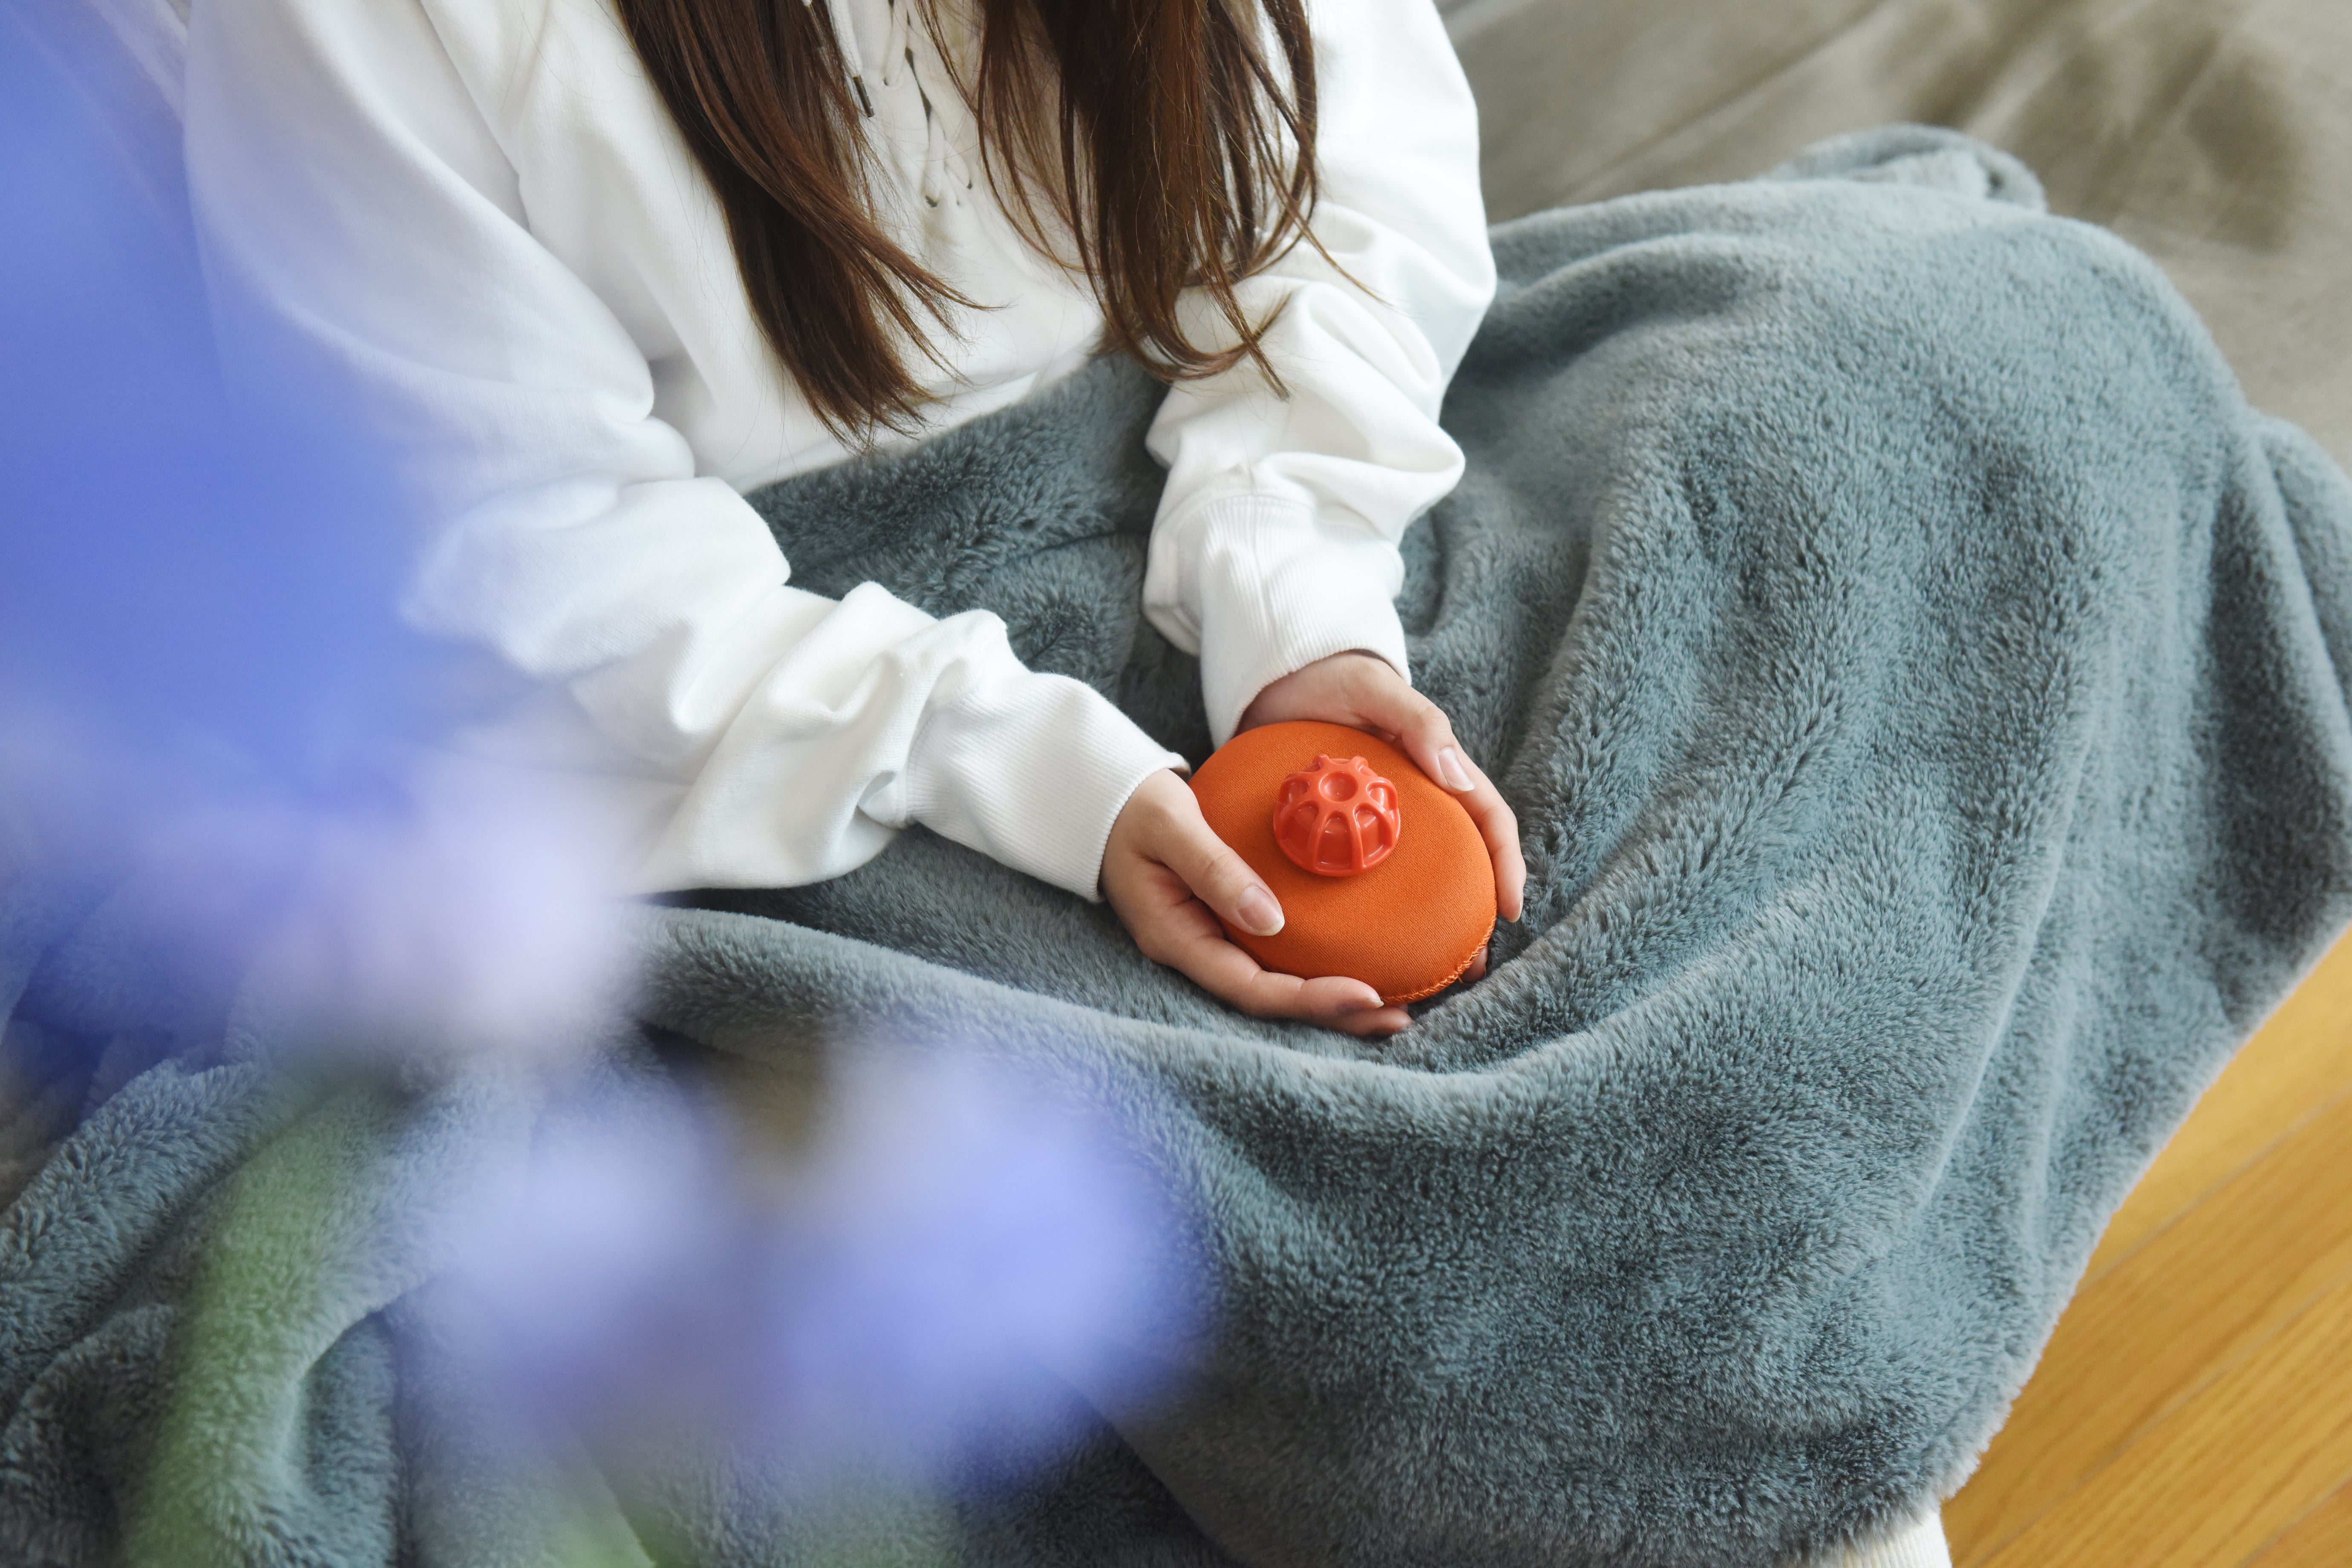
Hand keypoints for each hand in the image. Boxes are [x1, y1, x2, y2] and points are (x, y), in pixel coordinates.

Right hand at [1102, 770, 1413, 1036]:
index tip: (1366, 994)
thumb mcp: (1169, 824)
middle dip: (1333, 1014)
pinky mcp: (1226, 924)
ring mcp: (1211, 941)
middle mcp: (1197, 951)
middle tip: (1399, 1018)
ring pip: (1277, 985)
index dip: (1307, 999)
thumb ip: (1214, 867)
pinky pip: (1276, 958)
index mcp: (1176, 938)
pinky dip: (1318, 967)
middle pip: (1271, 1001)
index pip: (1248, 988)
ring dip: (1333, 999)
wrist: (1106, 798)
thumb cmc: (1133, 806)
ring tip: (1396, 1007)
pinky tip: (1362, 965)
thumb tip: (1271, 918)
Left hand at [1239, 652, 1526, 948]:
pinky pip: (1367, 877)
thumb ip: (1419, 723)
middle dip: (1473, 913)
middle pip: (1461, 861)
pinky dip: (1375, 913)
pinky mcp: (1342, 831)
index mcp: (1437, 767)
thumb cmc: (1332, 678)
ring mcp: (1381, 819)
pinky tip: (1369, 948)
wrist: (1276, 681)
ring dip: (1430, 923)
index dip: (1506, 863)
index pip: (1487, 818)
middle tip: (1471, 965)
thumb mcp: (1374, 689)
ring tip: (1429, 974)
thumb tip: (1459, 777)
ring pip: (1418, 877)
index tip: (1510, 909)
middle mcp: (1417, 799)